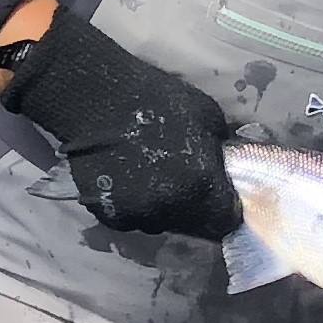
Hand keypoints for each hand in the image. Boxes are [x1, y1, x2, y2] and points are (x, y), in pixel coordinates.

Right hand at [0, 11, 240, 240]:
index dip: (227, 210)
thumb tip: (221, 168)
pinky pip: (132, 218)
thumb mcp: (206, 116)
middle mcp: (169, 208)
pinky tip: (129, 180)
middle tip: (185, 183)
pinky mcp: (108, 215)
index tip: (221, 198)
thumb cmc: (157, 99)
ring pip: (160, 222)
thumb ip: (217, 150)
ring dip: (163, 207)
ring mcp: (136, 214)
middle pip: (192, 225)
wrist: (96, 97)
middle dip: (194, 208)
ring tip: (154, 179)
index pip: (226, 220)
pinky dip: (135, 206)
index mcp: (200, 184)